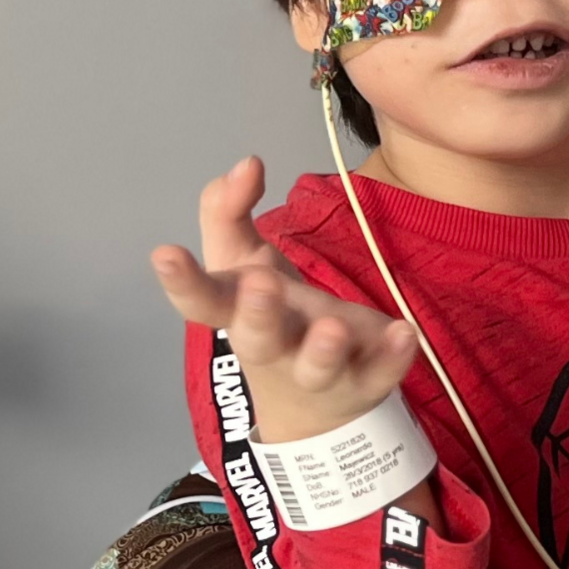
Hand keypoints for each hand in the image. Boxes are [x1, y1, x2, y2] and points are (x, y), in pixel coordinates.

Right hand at [152, 157, 418, 442]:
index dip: (182, 281)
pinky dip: (392, 358)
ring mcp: (321, 371)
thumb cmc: (269, 316)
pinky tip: (404, 334)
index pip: (202, 302)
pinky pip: (380, 373)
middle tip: (261, 284)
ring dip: (323, 350)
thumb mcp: (241, 263)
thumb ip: (228, 211)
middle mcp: (275, 348)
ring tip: (333, 327)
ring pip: (318, 368)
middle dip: (258, 314)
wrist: (311, 405)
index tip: (165, 253)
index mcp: (237, 317)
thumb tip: (245, 163)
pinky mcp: (366, 380)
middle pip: (260, 338)